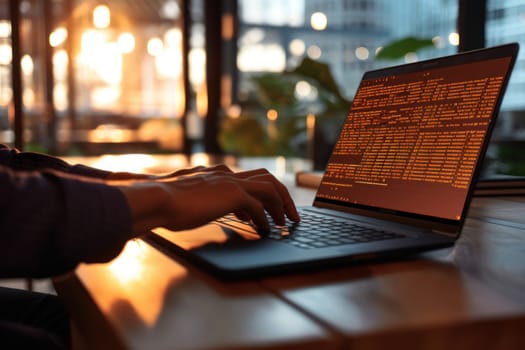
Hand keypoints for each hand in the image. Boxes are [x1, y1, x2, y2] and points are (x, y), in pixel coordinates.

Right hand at [119, 166, 299, 235]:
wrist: (156, 199)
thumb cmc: (164, 204)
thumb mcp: (187, 199)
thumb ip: (199, 199)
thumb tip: (205, 207)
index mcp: (215, 174)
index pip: (247, 178)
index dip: (260, 194)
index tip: (265, 210)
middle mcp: (226, 174)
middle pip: (267, 177)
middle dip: (282, 195)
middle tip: (289, 214)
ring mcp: (230, 182)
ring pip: (270, 188)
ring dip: (281, 206)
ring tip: (285, 222)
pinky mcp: (233, 194)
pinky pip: (259, 206)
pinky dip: (266, 219)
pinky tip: (266, 230)